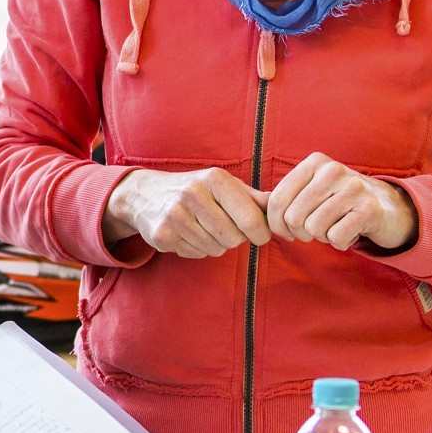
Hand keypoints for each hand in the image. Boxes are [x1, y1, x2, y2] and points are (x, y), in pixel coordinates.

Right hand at [101, 168, 270, 256]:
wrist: (146, 194)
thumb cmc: (196, 189)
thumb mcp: (225, 185)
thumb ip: (255, 198)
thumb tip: (285, 208)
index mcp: (214, 179)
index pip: (251, 218)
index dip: (261, 233)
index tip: (260, 234)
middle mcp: (193, 194)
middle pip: (235, 238)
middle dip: (236, 238)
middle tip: (227, 228)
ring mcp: (175, 215)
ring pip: (216, 249)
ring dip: (217, 244)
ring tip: (205, 228)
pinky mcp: (162, 235)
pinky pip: (196, 254)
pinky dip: (198, 249)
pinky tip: (189, 234)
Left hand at [267, 153, 417, 250]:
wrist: (387, 206)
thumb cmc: (339, 201)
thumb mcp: (312, 190)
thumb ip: (285, 197)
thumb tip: (255, 209)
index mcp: (315, 162)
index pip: (277, 199)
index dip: (275, 224)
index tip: (284, 231)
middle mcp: (333, 170)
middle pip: (293, 216)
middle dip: (299, 232)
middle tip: (313, 231)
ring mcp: (354, 188)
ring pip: (314, 228)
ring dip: (321, 237)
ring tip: (332, 227)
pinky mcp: (369, 210)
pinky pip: (336, 238)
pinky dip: (339, 243)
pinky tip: (347, 233)